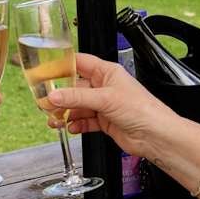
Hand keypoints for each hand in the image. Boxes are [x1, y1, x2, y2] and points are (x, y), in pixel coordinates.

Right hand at [41, 53, 176, 158]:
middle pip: (74, 87)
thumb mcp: (105, 98)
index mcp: (107, 72)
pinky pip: (84, 120)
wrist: (155, 135)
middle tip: (45, 102)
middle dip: (60, 95)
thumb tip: (54, 96)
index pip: (79, 63)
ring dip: (65, 113)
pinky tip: (70, 127)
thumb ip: (77, 97)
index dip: (62, 67)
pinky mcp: (104, 121)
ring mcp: (104, 105)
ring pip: (77, 106)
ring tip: (54, 119)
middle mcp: (104, 86)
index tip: (45, 73)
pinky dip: (76, 124)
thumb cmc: (141, 109)